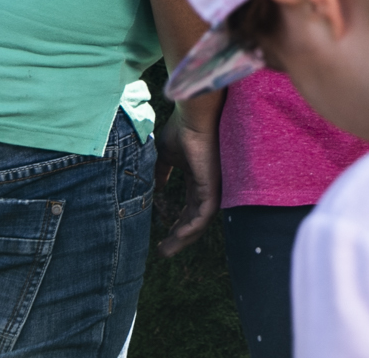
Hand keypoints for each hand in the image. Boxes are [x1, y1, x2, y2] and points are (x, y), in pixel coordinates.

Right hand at [154, 99, 220, 255]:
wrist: (192, 116)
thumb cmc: (181, 130)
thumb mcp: (165, 156)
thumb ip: (161, 172)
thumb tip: (155, 187)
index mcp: (197, 179)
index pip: (188, 209)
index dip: (176, 225)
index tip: (161, 240)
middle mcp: (206, 185)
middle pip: (194, 219)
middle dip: (179, 237)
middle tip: (163, 252)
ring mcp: (212, 186)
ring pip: (200, 221)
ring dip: (184, 237)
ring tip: (166, 250)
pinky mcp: (213, 185)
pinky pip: (205, 214)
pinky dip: (192, 227)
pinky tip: (180, 236)